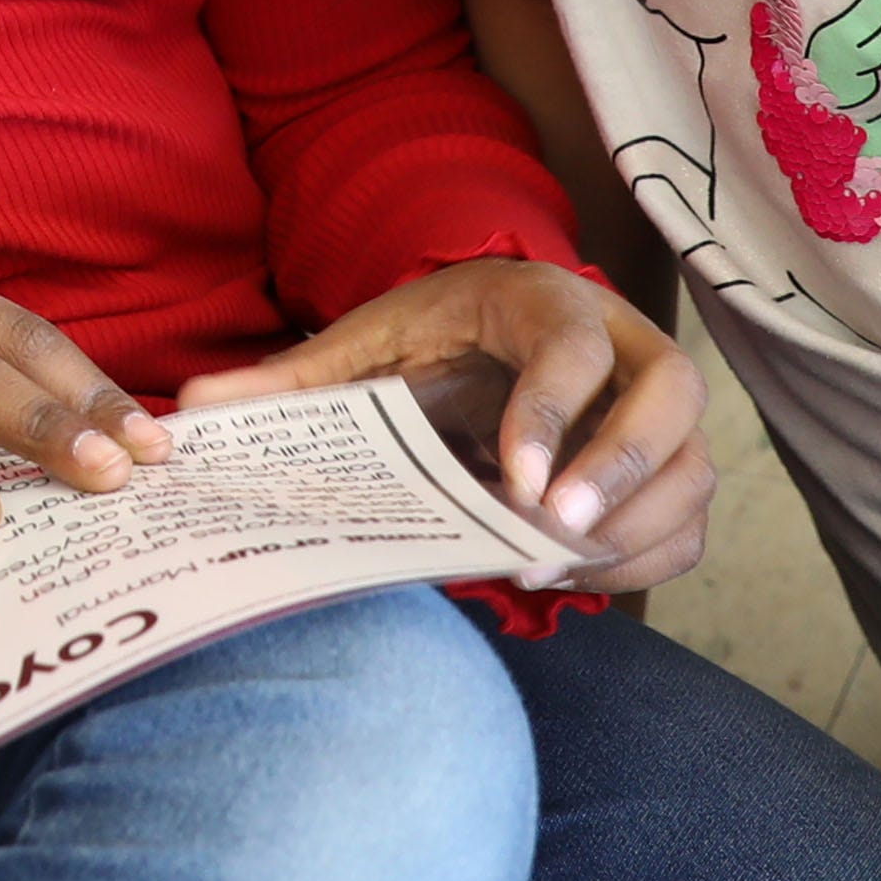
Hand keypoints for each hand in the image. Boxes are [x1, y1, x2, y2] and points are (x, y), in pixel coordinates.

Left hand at [182, 257, 715, 593]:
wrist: (495, 326)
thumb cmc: (432, 337)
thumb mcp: (365, 343)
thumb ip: (292, 377)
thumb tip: (188, 409)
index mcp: (547, 302)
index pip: (573, 350)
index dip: (554, 417)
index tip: (519, 485)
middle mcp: (625, 344)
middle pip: (670, 397)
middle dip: (622, 470)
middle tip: (555, 532)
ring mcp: (660, 406)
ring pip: (692, 466)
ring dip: (636, 527)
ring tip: (555, 569)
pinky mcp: (672, 463)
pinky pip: (689, 522)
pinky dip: (647, 558)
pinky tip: (576, 578)